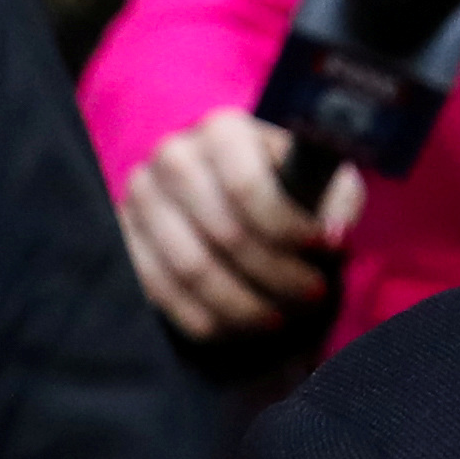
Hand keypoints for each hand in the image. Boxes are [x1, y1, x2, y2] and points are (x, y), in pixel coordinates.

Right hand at [119, 108, 361, 338]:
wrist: (230, 190)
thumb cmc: (285, 183)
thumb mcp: (321, 179)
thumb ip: (335, 198)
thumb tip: (333, 234)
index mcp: (224, 131)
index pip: (249, 187)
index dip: (288, 227)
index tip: (325, 250)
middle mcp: (174, 157)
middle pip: (224, 232)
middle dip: (276, 273)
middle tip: (312, 294)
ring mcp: (141, 198)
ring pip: (191, 268)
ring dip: (242, 304)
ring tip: (279, 318)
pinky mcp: (124, 237)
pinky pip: (159, 290)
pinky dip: (203, 318)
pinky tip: (238, 327)